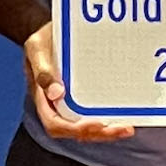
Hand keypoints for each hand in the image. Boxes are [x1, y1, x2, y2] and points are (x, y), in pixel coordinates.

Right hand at [23, 23, 135, 142]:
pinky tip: (127, 115)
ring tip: (127, 128)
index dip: (76, 128)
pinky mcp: (84, 97)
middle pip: (75, 131)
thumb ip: (43, 70)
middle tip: (124, 129)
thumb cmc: (43, 39)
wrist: (51, 31)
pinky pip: (95, 114)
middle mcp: (56, 106)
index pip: (55, 124)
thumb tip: (57, 93)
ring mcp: (70, 104)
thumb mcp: (37, 48)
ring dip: (108, 131)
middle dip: (100, 134)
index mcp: (42, 98)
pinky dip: (110, 119)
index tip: (98, 124)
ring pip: (87, 127)